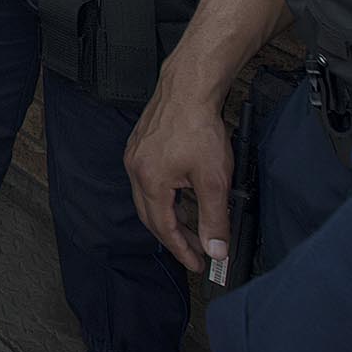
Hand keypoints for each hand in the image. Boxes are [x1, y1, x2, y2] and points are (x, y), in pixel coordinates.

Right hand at [125, 82, 233, 274]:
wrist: (189, 87)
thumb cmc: (198, 126)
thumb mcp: (214, 180)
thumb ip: (215, 219)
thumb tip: (216, 249)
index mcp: (149, 181)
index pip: (163, 228)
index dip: (182, 250)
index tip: (198, 264)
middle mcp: (135, 169)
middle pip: (151, 215)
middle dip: (175, 237)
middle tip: (197, 250)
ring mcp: (135, 155)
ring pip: (149, 197)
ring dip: (171, 215)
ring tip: (196, 224)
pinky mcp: (141, 144)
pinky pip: (149, 179)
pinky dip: (166, 195)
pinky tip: (184, 194)